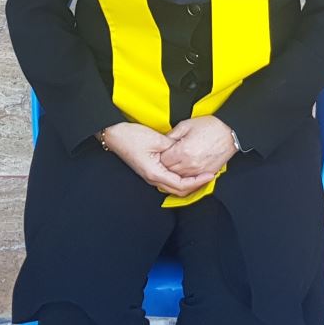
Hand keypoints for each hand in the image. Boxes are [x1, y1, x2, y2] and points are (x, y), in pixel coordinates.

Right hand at [101, 122, 218, 196]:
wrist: (114, 134)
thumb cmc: (131, 137)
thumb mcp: (157, 139)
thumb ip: (174, 148)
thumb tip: (187, 152)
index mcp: (155, 173)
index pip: (182, 185)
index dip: (198, 182)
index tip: (210, 175)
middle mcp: (153, 178)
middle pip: (179, 190)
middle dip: (196, 185)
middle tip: (210, 176)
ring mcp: (150, 175)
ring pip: (174, 186)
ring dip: (189, 182)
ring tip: (201, 174)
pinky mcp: (150, 170)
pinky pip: (169, 179)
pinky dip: (180, 177)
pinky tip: (187, 170)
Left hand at [157, 115, 236, 178]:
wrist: (230, 132)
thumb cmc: (211, 126)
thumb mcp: (186, 125)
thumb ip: (171, 135)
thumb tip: (163, 142)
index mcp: (183, 151)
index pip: (163, 160)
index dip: (161, 155)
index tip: (161, 151)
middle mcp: (190, 164)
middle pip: (169, 171)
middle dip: (166, 164)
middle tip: (167, 157)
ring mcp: (199, 171)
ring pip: (179, 178)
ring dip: (175, 171)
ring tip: (176, 162)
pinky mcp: (206, 174)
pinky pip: (191, 180)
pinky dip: (186, 176)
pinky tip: (185, 168)